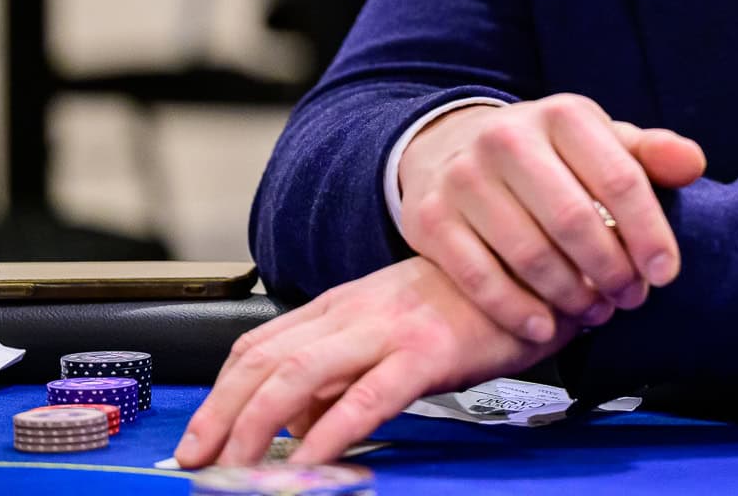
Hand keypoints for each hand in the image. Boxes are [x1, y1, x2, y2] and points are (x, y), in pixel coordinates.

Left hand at [173, 256, 571, 467]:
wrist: (542, 267)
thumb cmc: (474, 305)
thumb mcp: (397, 331)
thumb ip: (347, 372)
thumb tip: (300, 424)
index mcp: (345, 304)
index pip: (260, 343)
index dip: (220, 392)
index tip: (199, 434)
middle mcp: (356, 311)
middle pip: (264, 359)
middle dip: (220, 413)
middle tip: (195, 458)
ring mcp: (389, 328)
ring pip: (298, 373)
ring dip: (254, 425)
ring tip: (236, 469)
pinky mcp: (428, 351)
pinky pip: (366, 396)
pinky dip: (329, 432)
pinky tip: (309, 460)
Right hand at [398, 93, 705, 342]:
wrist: (454, 148)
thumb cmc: (547, 155)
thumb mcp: (599, 142)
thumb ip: (649, 155)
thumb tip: (692, 164)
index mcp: (562, 116)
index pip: (620, 178)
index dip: (649, 233)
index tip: (665, 273)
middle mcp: (507, 138)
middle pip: (574, 220)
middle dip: (611, 270)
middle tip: (628, 299)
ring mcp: (463, 177)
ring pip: (528, 253)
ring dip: (570, 296)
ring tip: (594, 312)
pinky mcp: (429, 218)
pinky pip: (477, 278)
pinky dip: (516, 310)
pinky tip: (544, 326)